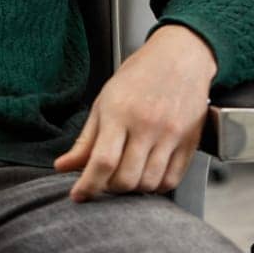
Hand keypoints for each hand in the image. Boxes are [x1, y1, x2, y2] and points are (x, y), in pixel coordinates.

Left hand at [53, 24, 216, 202]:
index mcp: (120, 111)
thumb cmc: (140, 74)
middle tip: (105, 178)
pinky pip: (170, 181)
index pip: (102, 161)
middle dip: (109, 187)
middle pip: (125, 179)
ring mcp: (171, 135)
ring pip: (148, 184)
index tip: (78, 195)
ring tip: (126, 173)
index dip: (88, 185)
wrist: (181, 56)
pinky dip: (155, 186)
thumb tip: (63, 166)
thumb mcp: (105, 100)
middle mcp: (147, 125)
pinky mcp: (190, 143)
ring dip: (133, 188)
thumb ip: (86, 139)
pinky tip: (147, 173)